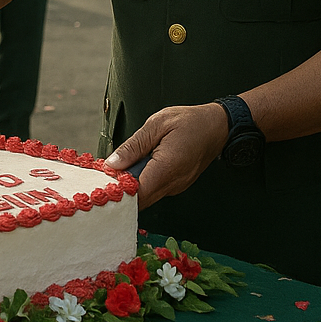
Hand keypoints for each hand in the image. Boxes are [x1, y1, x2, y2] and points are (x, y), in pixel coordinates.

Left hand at [104, 104, 227, 209]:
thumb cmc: (188, 121)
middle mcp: (173, 184)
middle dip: (122, 189)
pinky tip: (137, 166)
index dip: (118, 189)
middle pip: (140, 200)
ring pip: (147, 196)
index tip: (103, 178)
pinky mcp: (177, 186)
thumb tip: (112, 165)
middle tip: (107, 171)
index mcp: (167, 168)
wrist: (217, 126)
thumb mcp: (156, 125)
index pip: (137, 193)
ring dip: (132, 185)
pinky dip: (142, 182)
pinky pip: (155, 190)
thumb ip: (133, 146)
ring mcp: (176, 187)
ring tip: (122, 165)